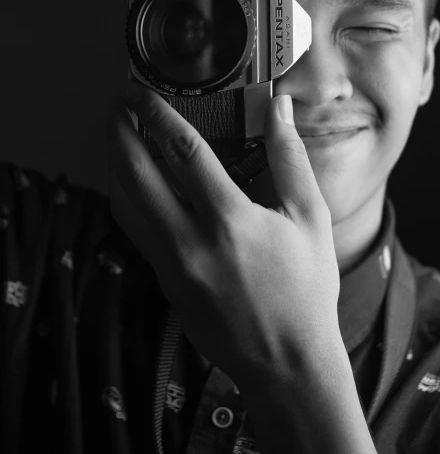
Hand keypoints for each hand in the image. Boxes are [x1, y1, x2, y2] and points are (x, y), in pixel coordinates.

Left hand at [106, 83, 340, 391]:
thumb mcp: (311, 218)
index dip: (156, 114)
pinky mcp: (166, 284)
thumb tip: (281, 108)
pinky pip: (136, 232)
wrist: (288, 363)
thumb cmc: (306, 290)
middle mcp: (191, 242)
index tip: (140, 90)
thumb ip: (291, 158)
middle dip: (119, 132)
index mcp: (230, 221)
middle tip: (116, 104)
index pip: (182, 152)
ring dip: (115, 164)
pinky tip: (133, 184)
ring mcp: (172, 267)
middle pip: (136, 175)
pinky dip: (127, 200)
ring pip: (126, 205)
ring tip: (117, 136)